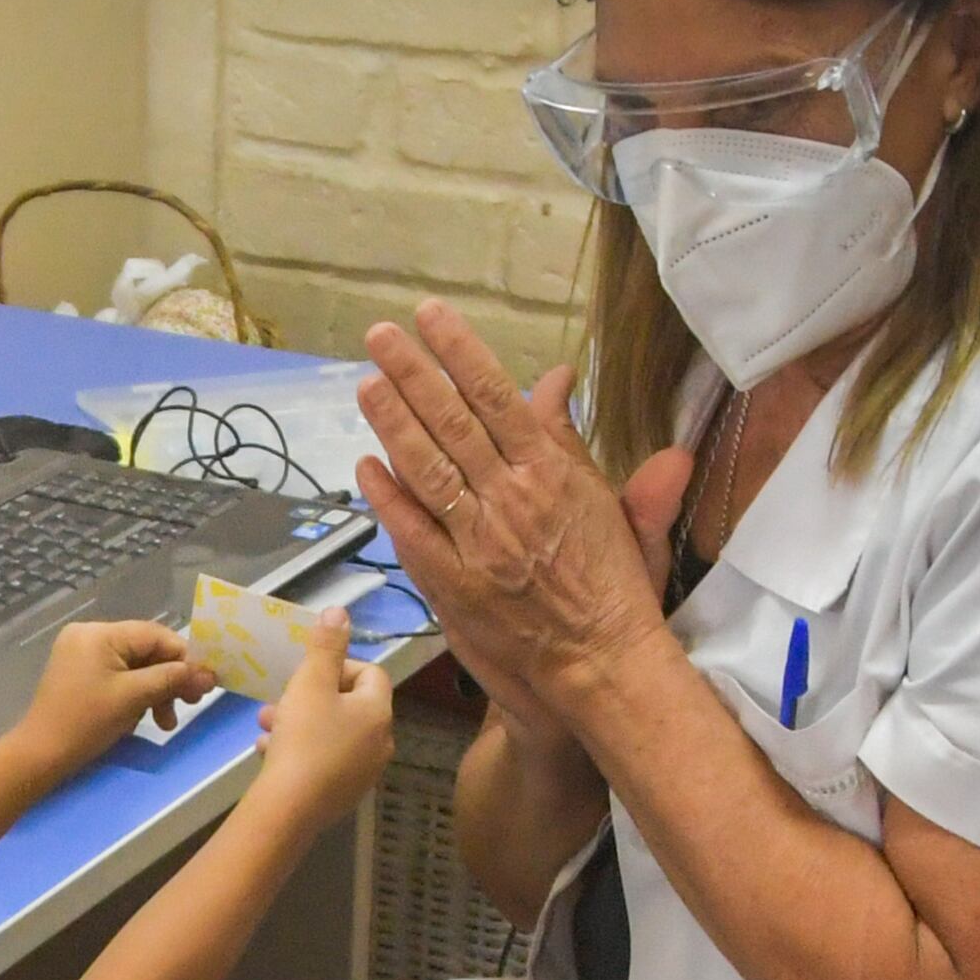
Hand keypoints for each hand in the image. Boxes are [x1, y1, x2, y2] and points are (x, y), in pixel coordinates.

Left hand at [15, 616, 213, 763]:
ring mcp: (82, 655)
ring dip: (155, 693)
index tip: (204, 683)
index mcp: (99, 633)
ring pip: (135, 667)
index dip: (184, 657)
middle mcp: (89, 636)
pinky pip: (118, 677)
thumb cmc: (86, 722)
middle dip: (169, 680)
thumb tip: (210, 674)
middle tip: (190, 705)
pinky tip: (143, 719)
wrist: (41, 755)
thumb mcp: (134, 697)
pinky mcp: (80, 674)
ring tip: (165, 722)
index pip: (155, 635)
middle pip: (146, 651)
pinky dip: (135, 696)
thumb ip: (173, 679)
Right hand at [247, 615, 394, 835]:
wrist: (290, 807)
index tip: (307, 674)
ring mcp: (364, 772)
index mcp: (378, 712)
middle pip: (350, 705)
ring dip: (301, 723)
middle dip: (311, 697)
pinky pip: (326, 761)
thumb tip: (339, 611)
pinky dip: (303, 751)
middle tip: (279, 700)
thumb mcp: (309, 683)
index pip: (370, 673)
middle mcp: (380, 742)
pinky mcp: (344, 794)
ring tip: (266, 726)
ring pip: (333, 733)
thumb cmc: (303, 737)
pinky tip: (270, 753)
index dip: (338, 666)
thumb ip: (325, 646)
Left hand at [353, 302, 693, 727]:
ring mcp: (477, 542)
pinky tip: (366, 465)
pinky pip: (411, 531)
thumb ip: (575, 439)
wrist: (602, 662)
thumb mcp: (607, 501)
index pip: (495, 395)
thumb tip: (559, 380)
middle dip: (411, 373)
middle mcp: (510, 499)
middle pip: (450, 422)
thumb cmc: (613, 585)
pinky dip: (387, 497)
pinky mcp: (453, 585)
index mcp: (551, 473)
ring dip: (391, 423)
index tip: (431, 317)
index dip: (458, 352)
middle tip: (380, 336)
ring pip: (425, 469)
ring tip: (366, 384)